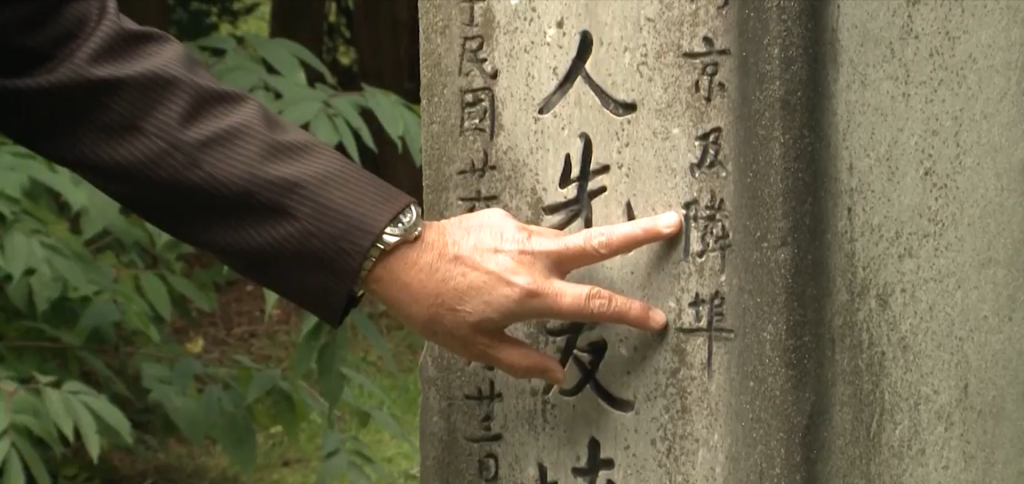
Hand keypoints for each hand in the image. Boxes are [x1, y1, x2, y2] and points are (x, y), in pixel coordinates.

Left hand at [363, 208, 681, 384]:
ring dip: (576, 251)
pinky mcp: (503, 217)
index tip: (658, 319)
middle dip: (640, 232)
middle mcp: (533, 257)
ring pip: (564, 241)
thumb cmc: (436, 308)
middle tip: (674, 221)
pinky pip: (529, 238)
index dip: (631, 314)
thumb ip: (523, 361)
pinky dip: (527, 253)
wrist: (399, 257)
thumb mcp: (477, 347)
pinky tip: (497, 268)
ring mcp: (519, 232)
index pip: (596, 304)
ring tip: (534, 275)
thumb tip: (558, 375)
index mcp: (532, 294)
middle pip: (600, 243)